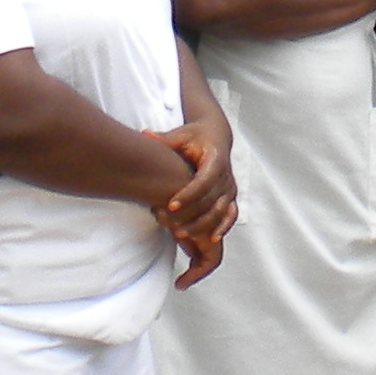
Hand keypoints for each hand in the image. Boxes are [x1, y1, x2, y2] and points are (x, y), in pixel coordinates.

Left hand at [151, 122, 238, 287]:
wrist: (216, 137)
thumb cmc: (195, 136)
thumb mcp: (180, 135)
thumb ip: (164, 139)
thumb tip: (145, 134)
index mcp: (216, 160)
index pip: (204, 181)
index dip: (188, 194)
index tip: (170, 205)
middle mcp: (227, 176)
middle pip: (211, 201)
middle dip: (192, 215)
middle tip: (169, 225)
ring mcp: (230, 189)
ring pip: (220, 212)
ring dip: (202, 225)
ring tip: (179, 234)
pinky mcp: (230, 198)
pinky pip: (230, 216)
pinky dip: (222, 228)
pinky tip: (211, 240)